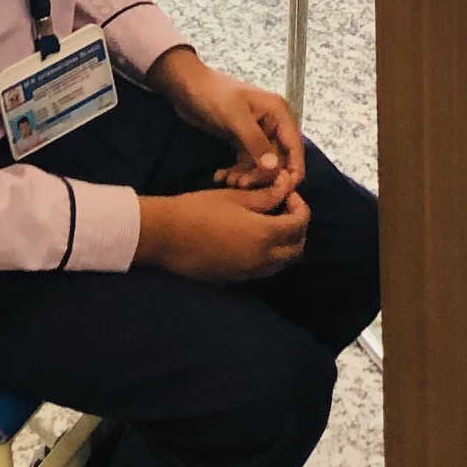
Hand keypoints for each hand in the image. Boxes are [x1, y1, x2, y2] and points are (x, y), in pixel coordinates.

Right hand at [134, 187, 309, 280]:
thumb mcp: (236, 197)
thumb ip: (267, 196)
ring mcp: (248, 273)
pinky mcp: (235, 280)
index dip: (300, 206)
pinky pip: (264, 270)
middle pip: (296, 249)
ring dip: (285, 244)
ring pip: (282, 263)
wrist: (166, 236)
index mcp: (264, 235)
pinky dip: (270, 256)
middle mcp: (261, 260)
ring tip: (271, 223)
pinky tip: (254, 239)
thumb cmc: (200, 209)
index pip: (299, 224)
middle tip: (285, 209)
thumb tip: (287, 187)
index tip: (288, 193)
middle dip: (298, 228)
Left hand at [148, 47, 306, 195]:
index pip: (295, 147)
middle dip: (262, 175)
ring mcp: (257, 133)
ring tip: (229, 181)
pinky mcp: (242, 140)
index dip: (292, 171)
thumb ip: (256, 143)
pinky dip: (237, 172)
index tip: (281, 192)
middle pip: (279, 160)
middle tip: (242, 184)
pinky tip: (222, 176)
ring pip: (261, 164)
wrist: (187, 86)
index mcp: (279, 113)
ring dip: (247, 176)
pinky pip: (246, 162)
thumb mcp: (236, 118)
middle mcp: (272, 124)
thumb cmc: (214, 95)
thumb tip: (275, 169)